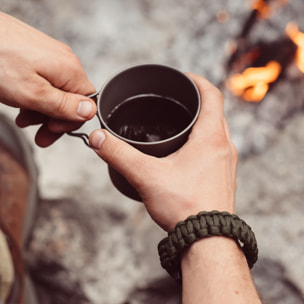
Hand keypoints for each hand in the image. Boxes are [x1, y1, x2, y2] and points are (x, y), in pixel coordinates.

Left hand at [0, 12, 96, 146]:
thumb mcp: (33, 93)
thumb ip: (64, 106)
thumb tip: (90, 112)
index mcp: (71, 71)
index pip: (87, 104)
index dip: (71, 122)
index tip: (53, 130)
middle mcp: (66, 62)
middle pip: (71, 100)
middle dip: (55, 120)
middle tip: (39, 134)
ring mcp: (52, 57)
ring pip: (57, 92)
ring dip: (43, 111)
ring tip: (24, 119)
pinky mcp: (39, 55)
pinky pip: (46, 82)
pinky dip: (36, 96)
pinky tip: (22, 103)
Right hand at [89, 73, 237, 230]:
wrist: (208, 241)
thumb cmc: (184, 207)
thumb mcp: (146, 176)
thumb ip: (118, 154)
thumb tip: (97, 138)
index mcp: (211, 137)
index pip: (212, 95)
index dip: (198, 81)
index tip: (184, 79)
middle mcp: (225, 146)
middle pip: (216, 111)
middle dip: (198, 101)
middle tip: (178, 99)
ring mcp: (227, 163)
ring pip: (218, 131)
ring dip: (203, 122)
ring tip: (182, 122)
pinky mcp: (224, 176)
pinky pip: (218, 149)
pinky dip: (205, 141)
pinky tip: (189, 152)